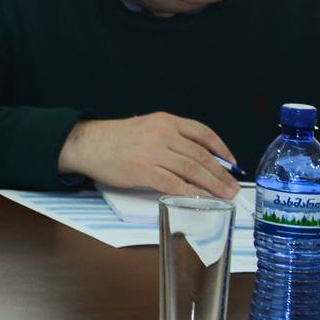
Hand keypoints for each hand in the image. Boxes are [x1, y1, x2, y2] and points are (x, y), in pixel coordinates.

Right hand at [57, 113, 239, 198]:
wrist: (86, 144)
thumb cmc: (116, 139)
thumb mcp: (146, 128)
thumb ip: (171, 139)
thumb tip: (199, 161)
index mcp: (165, 121)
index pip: (202, 133)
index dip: (222, 149)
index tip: (232, 163)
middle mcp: (162, 133)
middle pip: (201, 155)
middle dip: (221, 173)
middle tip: (233, 187)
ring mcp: (153, 152)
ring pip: (192, 170)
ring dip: (213, 185)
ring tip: (225, 196)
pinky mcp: (143, 170)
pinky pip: (175, 183)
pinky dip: (192, 192)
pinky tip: (201, 199)